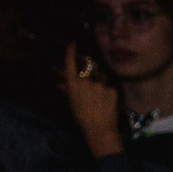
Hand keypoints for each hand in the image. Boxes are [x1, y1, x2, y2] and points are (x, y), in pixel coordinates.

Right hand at [60, 42, 121, 158]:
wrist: (99, 129)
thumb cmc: (81, 118)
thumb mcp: (72, 104)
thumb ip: (67, 91)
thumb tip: (60, 83)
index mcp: (73, 84)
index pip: (70, 63)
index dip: (71, 51)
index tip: (72, 42)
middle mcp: (86, 81)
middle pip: (87, 71)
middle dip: (87, 75)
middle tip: (89, 90)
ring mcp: (100, 84)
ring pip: (99, 80)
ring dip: (98, 87)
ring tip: (99, 102)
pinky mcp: (112, 90)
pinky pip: (108, 88)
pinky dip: (107, 94)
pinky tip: (106, 105)